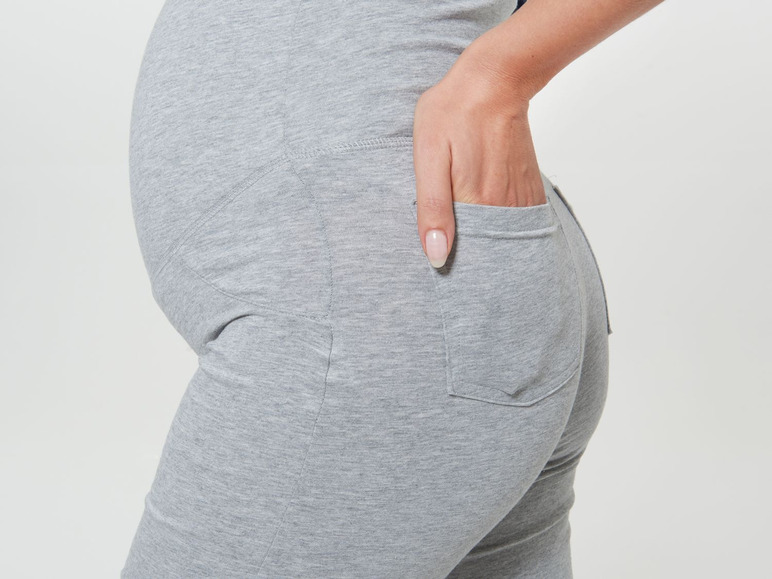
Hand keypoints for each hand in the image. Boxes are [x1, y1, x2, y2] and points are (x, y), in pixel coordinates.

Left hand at [412, 39, 545, 267]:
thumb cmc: (451, 114)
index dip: (453, 265)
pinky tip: (486, 223)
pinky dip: (503, 229)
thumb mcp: (428, 157)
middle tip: (451, 256)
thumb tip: (436, 257)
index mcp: (478, 203)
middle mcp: (505, 206)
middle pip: (489, 250)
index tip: (442, 270)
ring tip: (467, 240)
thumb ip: (432, 209)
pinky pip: (518, 221)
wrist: (492, 79)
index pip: (468, 256)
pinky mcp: (529, 186)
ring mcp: (521, 196)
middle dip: (471, 260)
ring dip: (487, 244)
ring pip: (504, 237)